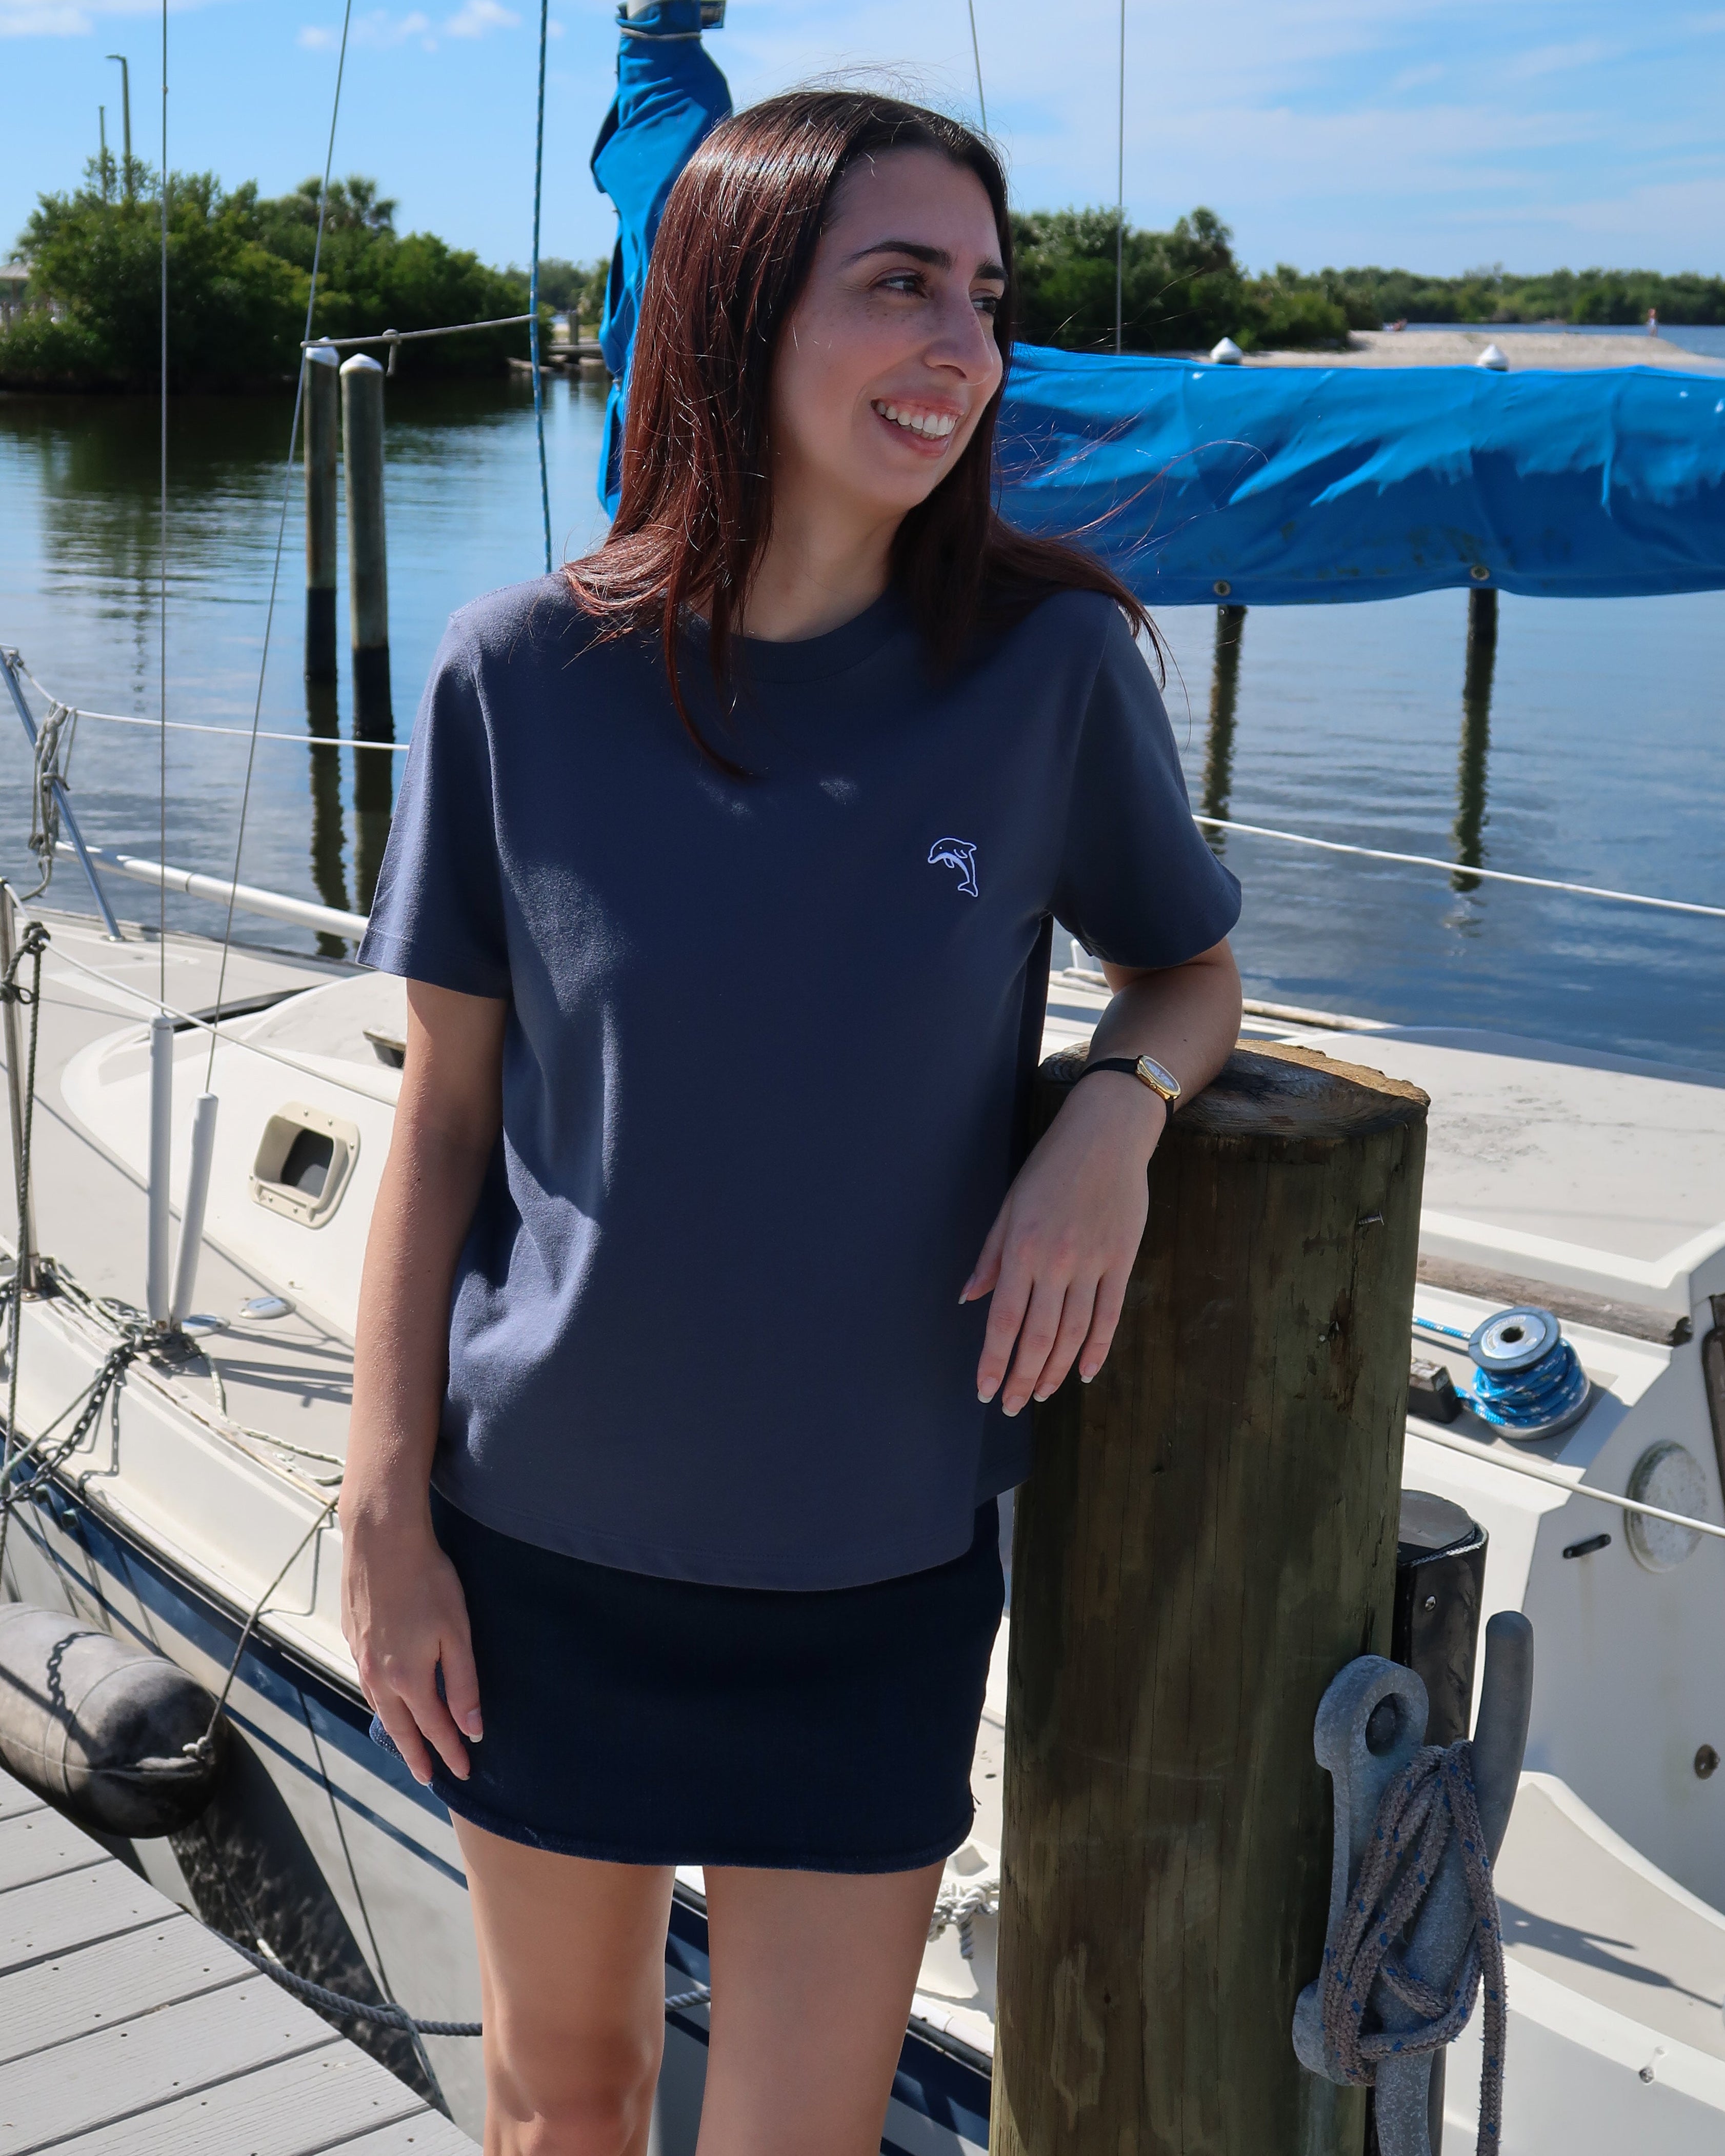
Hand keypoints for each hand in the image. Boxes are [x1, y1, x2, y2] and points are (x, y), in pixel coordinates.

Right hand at [340, 1507, 480, 1786]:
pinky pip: (366, 1683)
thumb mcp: (458, 1633)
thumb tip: (472, 1729)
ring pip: (379, 1706)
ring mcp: (362, 1657)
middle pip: (401, 1727)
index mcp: (409, 1678)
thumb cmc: (428, 1581)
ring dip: (395, 1730)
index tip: (462, 1772)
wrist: (382, 1541)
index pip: (434, 1728)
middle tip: (428, 1778)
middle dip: (418, 1755)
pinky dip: (378, 1701)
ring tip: (407, 1746)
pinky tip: (383, 1700)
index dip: (450, 1752)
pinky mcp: (353, 1637)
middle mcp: (380, 1676)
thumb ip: (464, 1684)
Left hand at [962, 1074, 1164, 1415]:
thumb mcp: (1009, 1205)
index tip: (985, 1391)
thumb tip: (967, 1299)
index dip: (994, 1363)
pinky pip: (1108, 1316)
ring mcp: (1092, 1264)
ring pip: (1072, 1334)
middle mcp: (1056, 1263)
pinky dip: (1096, 1349)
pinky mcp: (1122, 1261)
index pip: (1003, 1321)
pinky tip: (1083, 1373)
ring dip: (1055, 1371)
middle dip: (1022, 1378)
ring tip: (1042, 1394)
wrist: (1107, 1135)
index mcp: (1021, 1249)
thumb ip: (990, 1256)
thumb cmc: (1051, 1166)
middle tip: (1012, 1406)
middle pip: (1037, 1337)